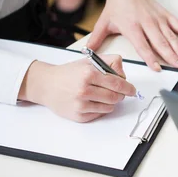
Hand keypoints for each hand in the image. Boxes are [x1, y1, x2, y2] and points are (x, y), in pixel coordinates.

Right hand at [19, 55, 136, 122]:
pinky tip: (92, 101)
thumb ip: (110, 62)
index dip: (128, 88)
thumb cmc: (69, 73)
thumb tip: (124, 75)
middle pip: (115, 97)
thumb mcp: (89, 60)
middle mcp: (84, 89)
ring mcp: (81, 104)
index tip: (132, 90)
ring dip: (111, 102)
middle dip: (120, 95)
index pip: (117, 84)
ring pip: (110, 107)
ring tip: (102, 95)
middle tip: (118, 93)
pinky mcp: (78, 115)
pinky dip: (101, 108)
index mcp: (88, 73)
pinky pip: (100, 114)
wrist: (46, 85)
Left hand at [87, 0, 177, 70]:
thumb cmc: (116, 6)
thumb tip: (86, 53)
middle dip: (170, 56)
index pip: (143, 45)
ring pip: (170, 36)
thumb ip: (96, 38)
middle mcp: (147, 23)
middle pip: (160, 43)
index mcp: (132, 26)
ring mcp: (157, 18)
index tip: (158, 68)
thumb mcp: (104, 22)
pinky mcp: (165, 14)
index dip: (150, 58)